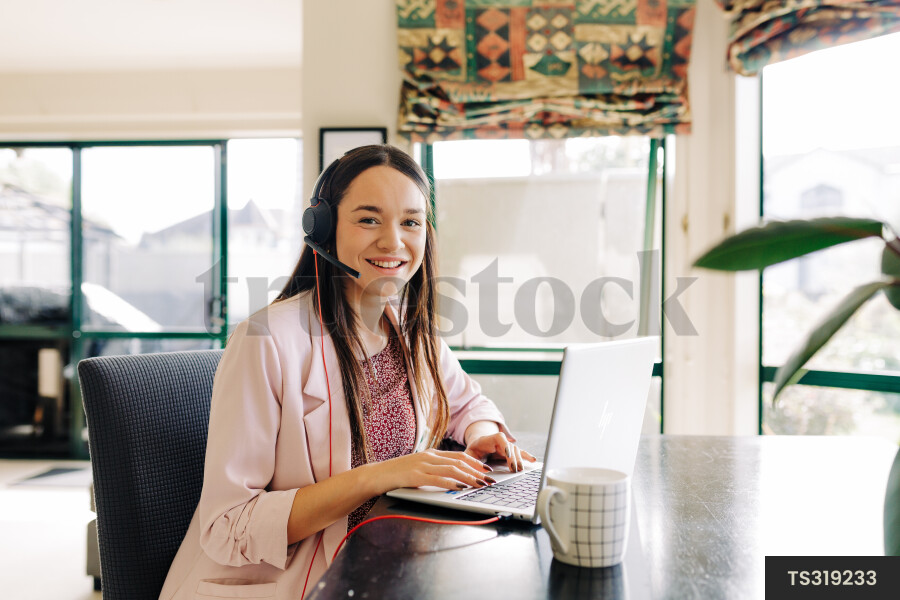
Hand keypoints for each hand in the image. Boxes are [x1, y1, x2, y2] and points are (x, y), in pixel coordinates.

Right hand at [370, 449, 495, 493]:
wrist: (377, 475)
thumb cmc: (398, 474)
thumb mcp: (418, 467)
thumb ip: (433, 469)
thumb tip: (452, 478)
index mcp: (431, 454)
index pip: (458, 456)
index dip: (475, 463)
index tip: (487, 470)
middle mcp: (429, 457)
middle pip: (459, 462)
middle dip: (477, 471)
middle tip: (490, 480)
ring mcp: (422, 465)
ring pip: (452, 469)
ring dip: (469, 478)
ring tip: (481, 485)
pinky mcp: (416, 476)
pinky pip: (438, 479)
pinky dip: (452, 483)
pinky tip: (461, 488)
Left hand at [465, 432, 536, 472]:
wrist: (477, 445)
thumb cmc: (472, 451)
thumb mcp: (467, 455)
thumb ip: (469, 462)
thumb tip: (473, 472)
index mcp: (488, 440)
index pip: (499, 439)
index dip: (505, 446)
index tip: (508, 455)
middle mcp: (499, 442)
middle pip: (510, 447)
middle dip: (513, 458)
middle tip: (514, 469)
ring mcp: (506, 446)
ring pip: (516, 450)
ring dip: (519, 460)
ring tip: (520, 469)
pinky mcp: (510, 452)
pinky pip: (520, 453)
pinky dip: (526, 456)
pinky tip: (533, 460)